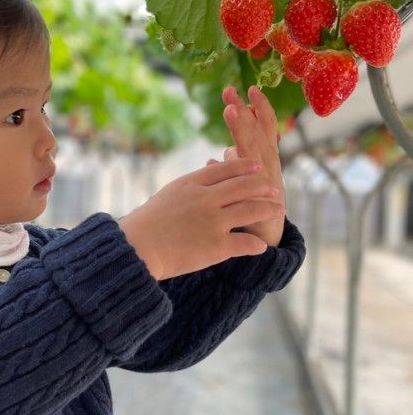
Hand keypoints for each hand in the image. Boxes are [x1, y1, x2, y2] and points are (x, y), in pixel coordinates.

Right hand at [118, 157, 285, 279]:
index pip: (224, 170)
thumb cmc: (144, 225)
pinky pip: (246, 242)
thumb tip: (203, 183)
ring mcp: (213, 221)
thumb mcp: (166, 196)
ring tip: (278, 210)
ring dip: (268, 209)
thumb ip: (188, 189)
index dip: (244, 166)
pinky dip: (256, 244)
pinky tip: (261, 246)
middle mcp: (205, 199)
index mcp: (191, 184)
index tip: (257, 166)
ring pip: (251, 210)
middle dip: (262, 186)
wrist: (136, 248)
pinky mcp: (217, 245)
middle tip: (274, 188)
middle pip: (243, 186)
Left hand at [205, 85, 285, 246]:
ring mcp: (265, 180)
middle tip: (236, 90)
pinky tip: (225, 150)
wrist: (264, 240)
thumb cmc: (250, 209)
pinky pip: (249, 176)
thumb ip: (230, 169)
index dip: (256, 110)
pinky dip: (238, 162)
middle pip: (259, 133)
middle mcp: (268, 165)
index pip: (262, 128)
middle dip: (249, 111)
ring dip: (243, 128)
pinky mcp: (259, 195)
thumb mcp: (239, 184)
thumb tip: (215, 156)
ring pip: (254, 148)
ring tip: (231, 109)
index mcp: (264, 159)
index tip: (248, 89)